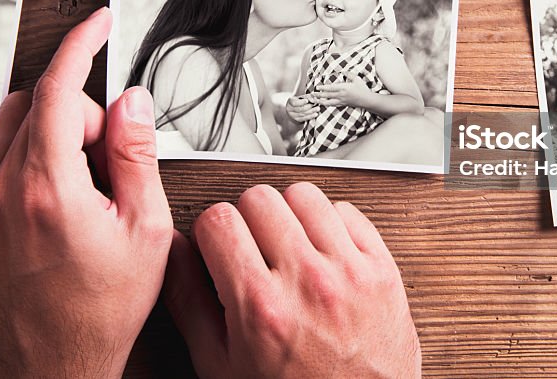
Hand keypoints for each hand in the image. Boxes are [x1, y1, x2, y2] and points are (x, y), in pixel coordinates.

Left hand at [0, 8, 173, 378]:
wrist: (54, 354)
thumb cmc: (101, 305)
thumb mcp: (146, 228)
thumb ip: (137, 154)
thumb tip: (130, 103)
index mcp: (50, 187)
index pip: (58, 88)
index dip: (83, 44)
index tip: (99, 23)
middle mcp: (4, 186)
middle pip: (39, 100)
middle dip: (83, 112)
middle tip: (112, 159)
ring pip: (12, 117)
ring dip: (53, 125)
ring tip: (86, 174)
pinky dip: (25, 142)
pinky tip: (55, 176)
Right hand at [163, 182, 420, 377]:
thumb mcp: (221, 365)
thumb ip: (190, 301)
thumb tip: (174, 251)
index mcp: (260, 306)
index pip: (218, 219)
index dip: (211, 232)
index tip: (217, 246)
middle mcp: (306, 281)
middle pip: (259, 198)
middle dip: (247, 219)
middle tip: (251, 247)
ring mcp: (348, 271)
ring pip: (304, 195)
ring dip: (288, 214)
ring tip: (286, 245)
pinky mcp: (382, 268)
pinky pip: (348, 211)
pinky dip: (330, 223)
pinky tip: (321, 250)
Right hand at [286, 95, 318, 122]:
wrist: (293, 110)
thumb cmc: (298, 101)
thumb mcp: (300, 97)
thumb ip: (306, 97)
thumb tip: (314, 97)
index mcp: (290, 102)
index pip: (295, 103)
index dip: (301, 102)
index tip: (307, 100)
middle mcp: (290, 109)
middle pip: (300, 109)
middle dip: (309, 107)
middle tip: (316, 104)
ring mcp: (293, 115)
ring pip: (303, 114)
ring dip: (311, 111)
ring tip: (318, 109)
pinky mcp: (298, 120)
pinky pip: (305, 118)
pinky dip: (311, 116)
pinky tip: (315, 114)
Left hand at [314, 74, 372, 107]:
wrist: (367, 100)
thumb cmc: (363, 89)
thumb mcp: (357, 79)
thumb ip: (349, 74)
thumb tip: (344, 71)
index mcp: (344, 88)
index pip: (330, 88)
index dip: (323, 88)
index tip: (317, 87)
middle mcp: (341, 95)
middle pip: (327, 96)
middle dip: (319, 95)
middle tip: (312, 94)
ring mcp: (342, 101)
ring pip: (329, 102)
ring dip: (321, 101)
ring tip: (315, 100)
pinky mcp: (343, 104)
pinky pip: (333, 105)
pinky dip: (327, 104)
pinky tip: (324, 104)